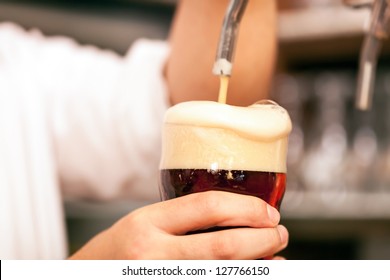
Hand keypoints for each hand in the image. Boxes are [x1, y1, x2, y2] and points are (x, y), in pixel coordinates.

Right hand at [69, 191, 287, 259]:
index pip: (207, 206)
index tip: (268, 212)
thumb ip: (183, 219)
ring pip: (222, 272)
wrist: (88, 276)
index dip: (246, 208)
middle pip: (222, 246)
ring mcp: (159, 278)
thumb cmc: (120, 248)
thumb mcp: (145, 222)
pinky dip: (239, 279)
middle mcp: (152, 254)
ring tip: (277, 257)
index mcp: (147, 223)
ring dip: (258, 265)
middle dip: (261, 239)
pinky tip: (254, 273)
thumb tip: (236, 218)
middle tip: (280, 233)